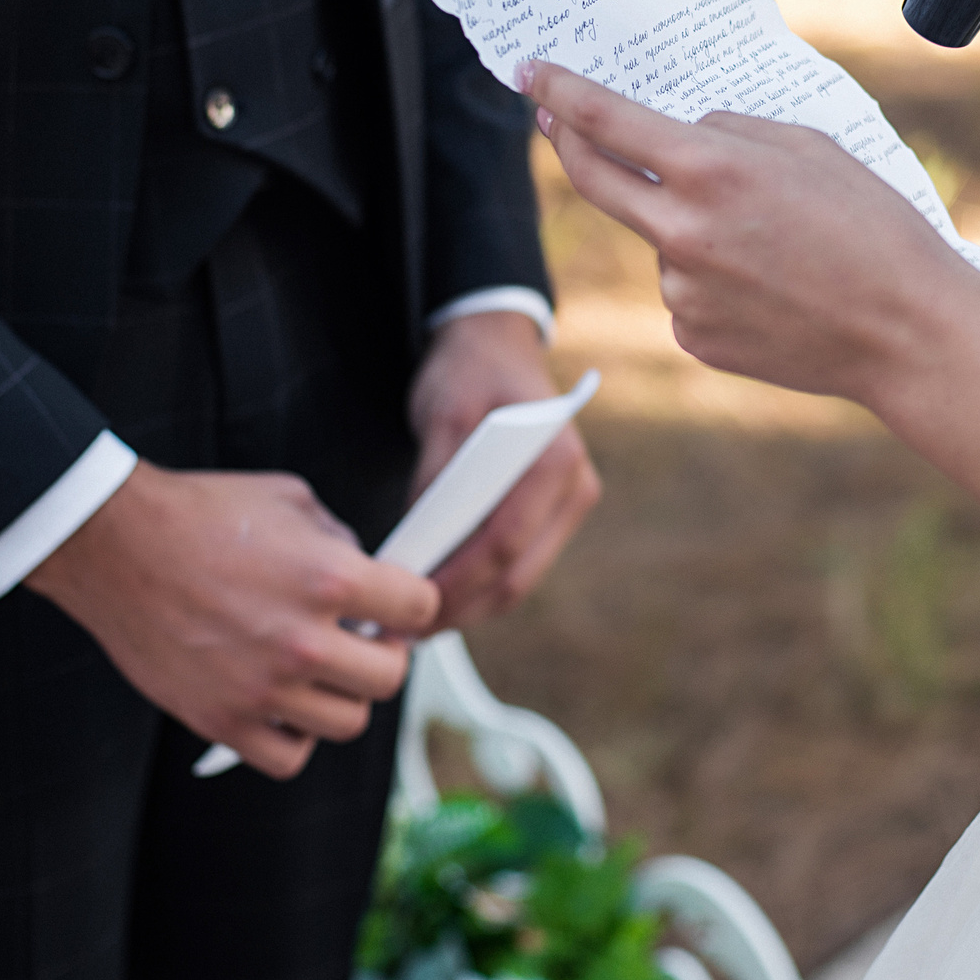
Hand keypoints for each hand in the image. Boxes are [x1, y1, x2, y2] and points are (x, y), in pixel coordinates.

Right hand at [24, 462, 436, 779]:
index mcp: (328, 577)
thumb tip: (372, 577)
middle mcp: (301, 640)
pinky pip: (288, 758)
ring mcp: (261, 689)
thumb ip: (342, 541)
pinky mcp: (221, 721)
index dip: (412, 602)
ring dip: (342, 696)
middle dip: (384, 654)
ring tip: (318, 669)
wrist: (114, 545)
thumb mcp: (291, 500)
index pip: (419, 608)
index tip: (396, 604)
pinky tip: (283, 702)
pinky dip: (294, 737)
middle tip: (362, 638)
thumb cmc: (199, 514)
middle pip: (389, 677)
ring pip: (347, 723)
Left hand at [408, 310, 601, 631]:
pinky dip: (479, 587)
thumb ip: (435, 481)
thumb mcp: (442, 415)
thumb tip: (416, 549)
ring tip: (415, 626)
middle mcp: (575, 487)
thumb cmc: (469, 374)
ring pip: (518, 580)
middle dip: (459, 608)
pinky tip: (438, 600)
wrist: (496, 347)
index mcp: (556, 457)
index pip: (504, 541)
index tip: (406, 605)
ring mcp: (569, 505)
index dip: (454, 582)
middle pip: (515, 574)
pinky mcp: (553, 516)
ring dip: (468, 608)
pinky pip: (517, 565)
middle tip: (404, 632)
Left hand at [522, 64, 979, 412]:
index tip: (530, 73)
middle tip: (557, 121)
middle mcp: (682, 232)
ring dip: (689, 228)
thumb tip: (677, 135)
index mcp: (712, 169)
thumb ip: (730, 132)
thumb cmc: (873, 227)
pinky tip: (773, 288)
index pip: (606, 120)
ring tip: (775, 246)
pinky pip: (686, 290)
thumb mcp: (808, 146)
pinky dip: (714, 280)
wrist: (908, 332)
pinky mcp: (693, 336)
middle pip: (592, 180)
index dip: (560, 91)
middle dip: (567, 143)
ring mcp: (682, 291)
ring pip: (661, 241)